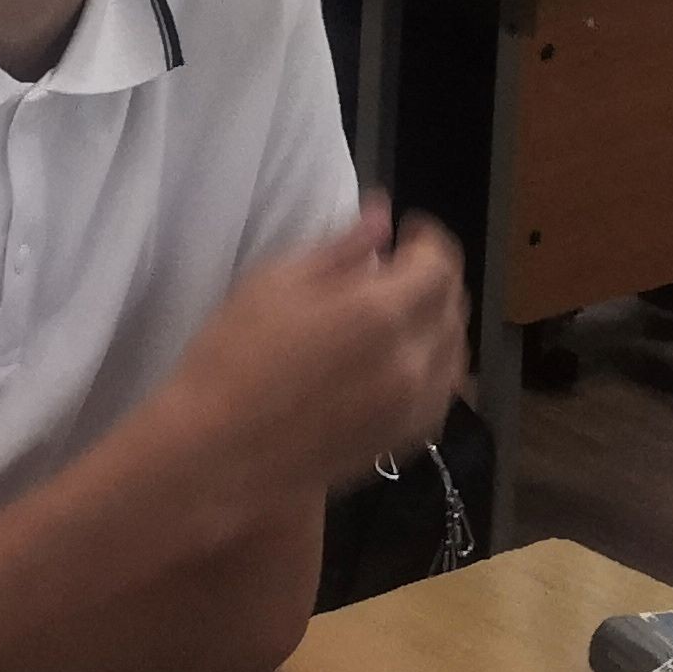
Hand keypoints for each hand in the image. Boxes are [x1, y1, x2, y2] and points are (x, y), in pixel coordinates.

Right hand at [160, 201, 470, 498]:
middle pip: (454, 307)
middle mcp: (411, 361)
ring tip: (402, 316)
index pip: (439, 264)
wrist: (217, 452)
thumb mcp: (274, 281)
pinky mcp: (402, 442)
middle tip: (397, 269)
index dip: (427, 240)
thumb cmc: (233, 357)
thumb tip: (382, 219)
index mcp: (381, 312)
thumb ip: (339, 248)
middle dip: (433, 278)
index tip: (405, 232)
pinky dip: (435, 370)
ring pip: (455, 354)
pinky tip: (404, 364)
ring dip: (438, 324)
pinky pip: (442, 396)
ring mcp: (411, 408)